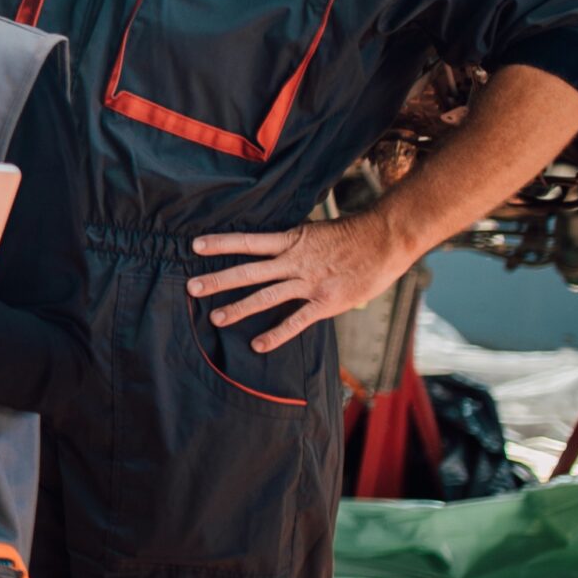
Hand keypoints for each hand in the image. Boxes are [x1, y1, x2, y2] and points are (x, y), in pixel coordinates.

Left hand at [189, 211, 415, 352]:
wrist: (386, 239)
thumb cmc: (352, 235)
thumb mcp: (315, 231)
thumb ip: (294, 244)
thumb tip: (275, 248)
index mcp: (291, 240)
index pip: (248, 241)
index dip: (221, 243)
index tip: (194, 246)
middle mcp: (295, 261)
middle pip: (248, 271)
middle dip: (219, 280)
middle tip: (191, 288)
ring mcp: (309, 282)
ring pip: (266, 296)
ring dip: (239, 308)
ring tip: (215, 318)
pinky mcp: (325, 301)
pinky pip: (296, 321)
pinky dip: (276, 334)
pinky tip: (257, 345)